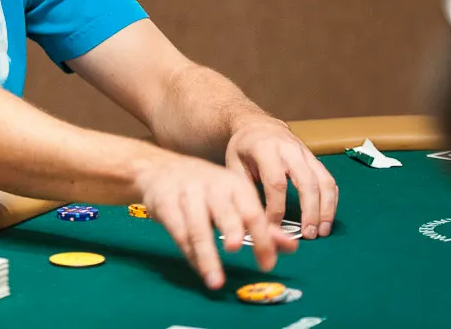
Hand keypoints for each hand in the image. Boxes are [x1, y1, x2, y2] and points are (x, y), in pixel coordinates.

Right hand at [138, 152, 298, 289]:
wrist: (160, 168)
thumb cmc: (206, 188)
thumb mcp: (234, 199)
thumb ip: (260, 224)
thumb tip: (291, 247)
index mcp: (234, 185)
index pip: (253, 212)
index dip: (262, 238)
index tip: (268, 265)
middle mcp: (212, 187)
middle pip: (224, 211)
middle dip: (230, 227)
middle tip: (236, 247)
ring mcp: (186, 194)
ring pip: (197, 227)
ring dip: (206, 254)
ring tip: (215, 281)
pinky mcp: (165, 203)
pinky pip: (178, 231)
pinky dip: (189, 253)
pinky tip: (199, 269)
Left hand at [225, 118, 338, 239]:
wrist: (258, 125)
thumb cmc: (243, 149)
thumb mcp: (234, 164)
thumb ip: (244, 191)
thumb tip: (252, 222)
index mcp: (265, 149)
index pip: (276, 182)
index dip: (276, 208)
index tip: (272, 228)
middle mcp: (290, 149)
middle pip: (307, 182)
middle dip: (310, 211)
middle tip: (308, 235)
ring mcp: (306, 153)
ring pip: (324, 181)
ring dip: (326, 209)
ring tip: (321, 232)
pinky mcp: (315, 159)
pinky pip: (329, 180)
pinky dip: (332, 201)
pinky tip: (326, 219)